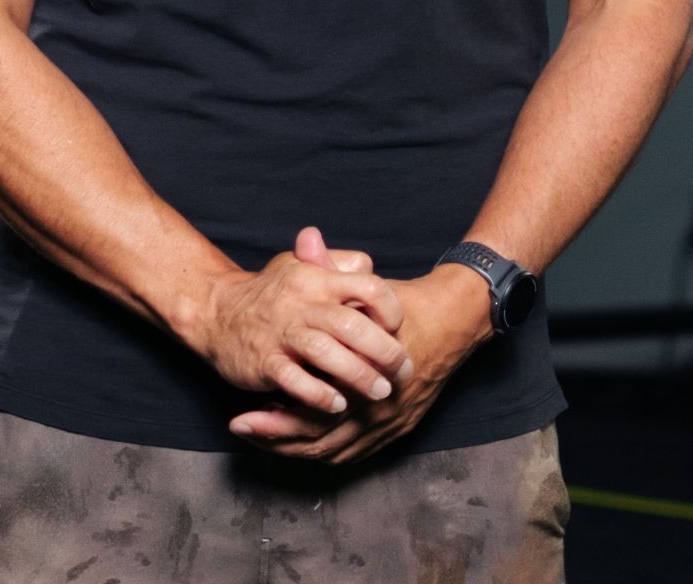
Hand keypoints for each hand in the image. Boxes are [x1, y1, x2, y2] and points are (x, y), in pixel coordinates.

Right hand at [187, 227, 409, 420]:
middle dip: (384, 351)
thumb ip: (336, 265)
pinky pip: (296, 380)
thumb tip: (369, 266)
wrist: (216, 311)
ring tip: (379, 391)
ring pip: (327, 353)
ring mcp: (281, 332)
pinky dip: (319, 394)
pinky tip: (338, 404)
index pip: (367, 285)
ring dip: (358, 376)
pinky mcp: (264, 361)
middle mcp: (301, 303)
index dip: (389, 308)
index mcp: (316, 278)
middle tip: (402, 371)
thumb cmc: (270, 293)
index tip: (397, 329)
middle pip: (352, 325)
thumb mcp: (300, 267)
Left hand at [229, 261, 494, 463]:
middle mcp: (375, 411)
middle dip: (275, 438)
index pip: (308, 413)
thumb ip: (331, 267)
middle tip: (242, 429)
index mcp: (362, 380)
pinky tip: (297, 441)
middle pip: (315, 441)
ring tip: (260, 436)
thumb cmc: (406, 307)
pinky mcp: (393, 432)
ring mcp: (386, 425)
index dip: (272, 418)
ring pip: (330, 451)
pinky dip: (321, 449)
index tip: (239, 412)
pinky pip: (349, 453)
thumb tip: (306, 239)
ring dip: (294, 447)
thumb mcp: (368, 287)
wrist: (454, 323)